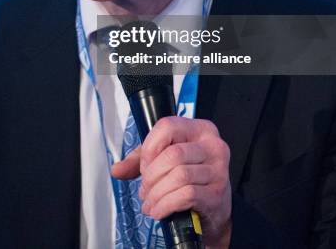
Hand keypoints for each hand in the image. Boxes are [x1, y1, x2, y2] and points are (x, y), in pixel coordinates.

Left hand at [111, 116, 231, 248]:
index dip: (150, 147)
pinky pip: (185, 196)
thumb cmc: (191, 179)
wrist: (215, 210)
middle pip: (172, 154)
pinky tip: (159, 210)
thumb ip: (140, 160)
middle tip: (145, 189)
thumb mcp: (166, 160)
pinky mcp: (217, 194)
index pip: (168, 126)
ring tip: (150, 202)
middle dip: (151, 176)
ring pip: (178, 176)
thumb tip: (117, 169)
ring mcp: (218, 171)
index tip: (145, 166)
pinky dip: (165, 205)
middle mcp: (213, 146)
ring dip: (156, 194)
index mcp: (200, 129)